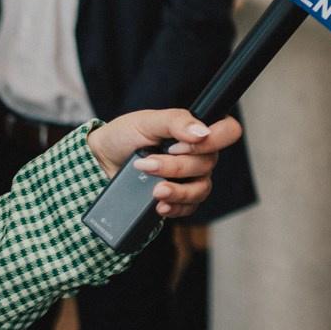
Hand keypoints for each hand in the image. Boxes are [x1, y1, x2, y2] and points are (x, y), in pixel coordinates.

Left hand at [85, 109, 242, 217]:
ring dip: (177, 191)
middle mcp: (200, 154)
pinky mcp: (180, 198)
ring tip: (154, 191)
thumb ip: (176, 121)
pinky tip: (158, 205)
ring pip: (201, 189)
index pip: (228, 131)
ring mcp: (192, 178)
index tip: (182, 145)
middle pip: (208, 164)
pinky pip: (190, 208)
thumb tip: (202, 132)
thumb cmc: (125, 135)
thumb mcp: (147, 121)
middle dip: (175, 167)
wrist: (102, 161)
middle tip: (147, 163)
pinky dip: (174, 207)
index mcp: (196, 130)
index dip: (213, 140)